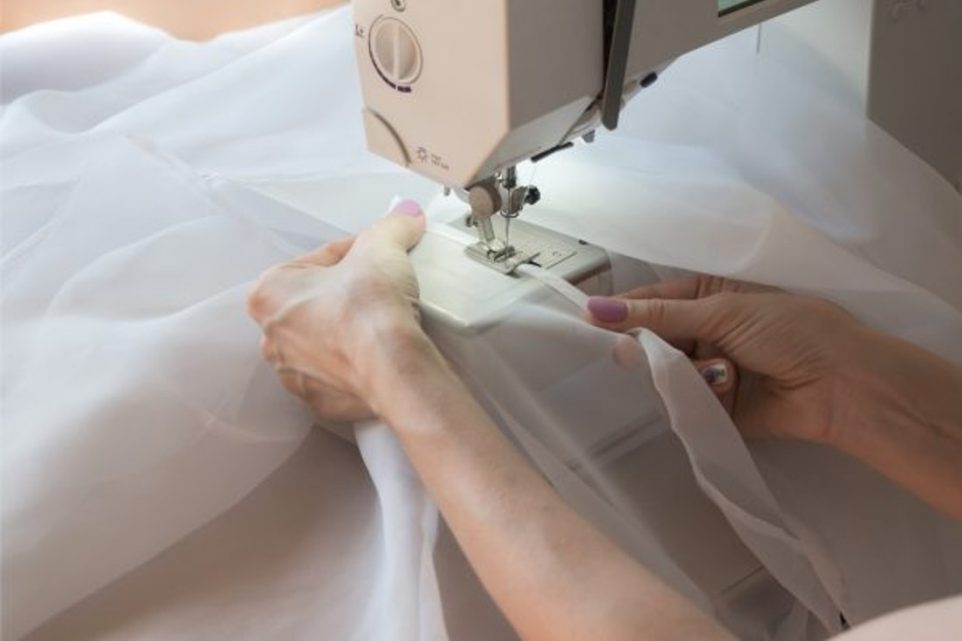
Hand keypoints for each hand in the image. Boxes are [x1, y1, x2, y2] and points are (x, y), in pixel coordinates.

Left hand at [247, 200, 429, 421]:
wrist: (393, 369)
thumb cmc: (370, 310)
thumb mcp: (381, 247)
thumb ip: (391, 226)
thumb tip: (405, 215)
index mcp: (269, 293)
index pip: (318, 261)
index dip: (355, 253)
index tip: (377, 256)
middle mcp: (273, 337)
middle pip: (317, 303)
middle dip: (346, 295)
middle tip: (381, 290)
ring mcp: (295, 374)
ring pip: (325, 342)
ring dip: (348, 332)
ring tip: (382, 323)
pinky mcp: (321, 401)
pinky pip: (338, 376)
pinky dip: (357, 365)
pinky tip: (379, 354)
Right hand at [585, 276, 868, 444]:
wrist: (843, 385)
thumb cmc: (790, 330)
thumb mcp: (723, 311)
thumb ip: (658, 315)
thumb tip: (595, 309)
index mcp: (709, 295)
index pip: (652, 301)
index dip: (621, 312)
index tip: (587, 323)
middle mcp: (705, 331)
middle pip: (652, 340)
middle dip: (645, 348)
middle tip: (632, 356)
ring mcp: (709, 371)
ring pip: (664, 373)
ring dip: (677, 374)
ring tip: (709, 372)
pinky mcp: (715, 408)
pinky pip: (683, 404)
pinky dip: (691, 400)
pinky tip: (710, 392)